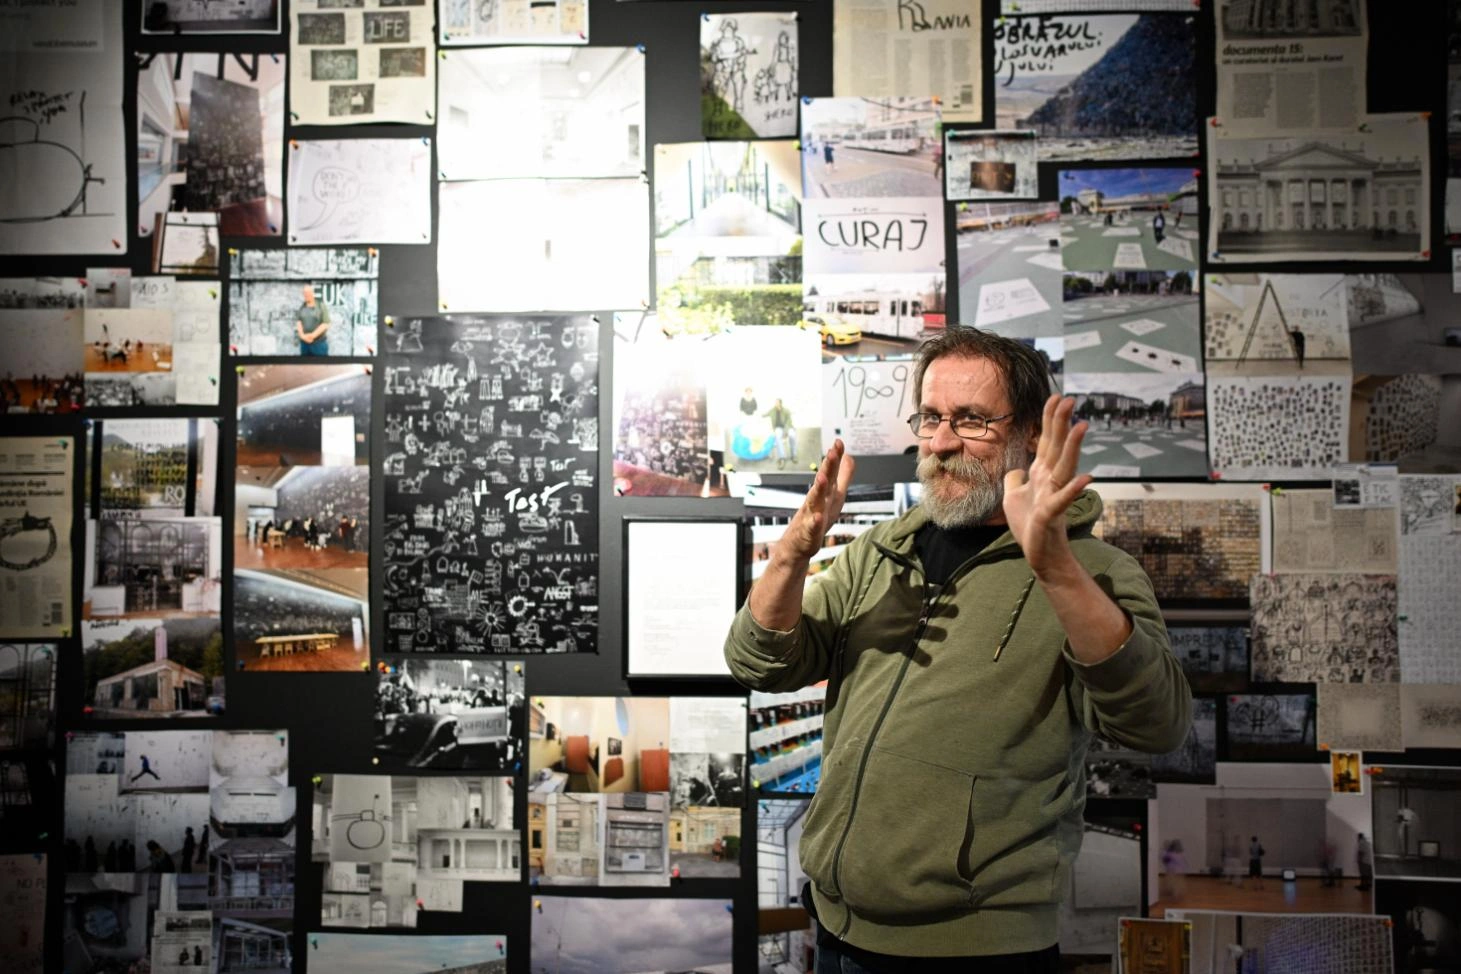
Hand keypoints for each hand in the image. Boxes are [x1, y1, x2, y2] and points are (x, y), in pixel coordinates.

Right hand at [776, 439, 855, 564]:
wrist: (797, 545)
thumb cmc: (816, 518)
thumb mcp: (835, 495)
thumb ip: (843, 476)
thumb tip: (850, 456)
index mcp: (825, 492)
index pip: (830, 471)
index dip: (835, 457)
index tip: (839, 442)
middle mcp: (817, 500)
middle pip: (823, 481)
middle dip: (827, 467)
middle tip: (832, 452)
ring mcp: (811, 516)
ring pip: (814, 501)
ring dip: (818, 489)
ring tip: (822, 478)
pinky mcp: (809, 533)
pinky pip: (812, 527)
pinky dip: (815, 522)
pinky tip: (819, 517)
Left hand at [1002, 395, 1092, 576]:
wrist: (1040, 556)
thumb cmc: (1029, 526)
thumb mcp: (1013, 497)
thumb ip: (1015, 479)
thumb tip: (1016, 468)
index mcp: (1040, 474)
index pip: (1046, 442)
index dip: (1050, 420)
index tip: (1055, 396)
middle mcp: (1050, 481)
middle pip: (1056, 447)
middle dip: (1061, 424)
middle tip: (1069, 399)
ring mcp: (1052, 496)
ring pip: (1063, 467)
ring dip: (1072, 447)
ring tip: (1081, 426)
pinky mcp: (1050, 515)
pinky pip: (1062, 500)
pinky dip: (1072, 490)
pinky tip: (1086, 478)